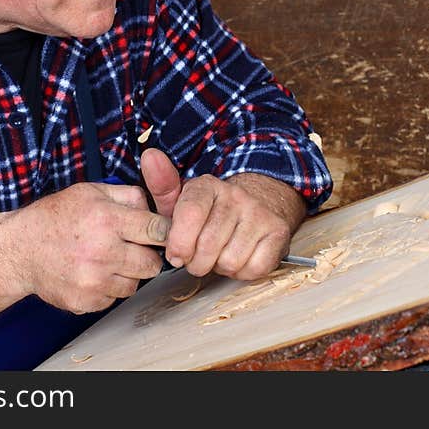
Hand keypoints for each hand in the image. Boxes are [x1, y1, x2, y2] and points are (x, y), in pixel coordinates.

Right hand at [15, 181, 168, 313]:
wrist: (20, 250)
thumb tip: (154, 206)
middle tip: (131, 248)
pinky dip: (109, 288)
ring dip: (128, 274)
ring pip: (136, 284)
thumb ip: (127, 195)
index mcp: (107, 219)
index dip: (163, 232)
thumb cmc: (55, 217)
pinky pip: (115, 299)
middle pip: (152, 263)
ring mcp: (94, 280)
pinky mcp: (86, 301)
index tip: (159, 234)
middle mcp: (102, 251)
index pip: (157, 230)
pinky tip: (93, 274)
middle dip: (147, 255)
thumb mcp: (90, 192)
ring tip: (108, 260)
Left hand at [140, 148, 304, 279]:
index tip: (175, 256)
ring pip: (230, 261)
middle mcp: (236, 196)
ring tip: (220, 254)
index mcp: (208, 186)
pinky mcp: (278, 232)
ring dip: (220, 266)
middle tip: (199, 257)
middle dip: (197, 262)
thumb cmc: (211, 212)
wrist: (258, 205)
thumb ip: (161, 185)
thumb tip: (150, 156)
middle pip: (207, 246)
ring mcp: (260, 214)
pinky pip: (254, 269)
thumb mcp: (182, 200)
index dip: (179, 243)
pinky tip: (239, 258)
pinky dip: (243, 272)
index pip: (190, 214)